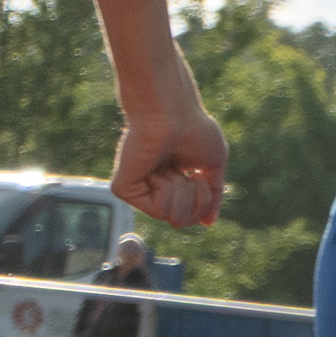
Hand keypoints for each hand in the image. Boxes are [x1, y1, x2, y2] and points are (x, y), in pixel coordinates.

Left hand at [111, 98, 228, 231]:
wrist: (173, 113)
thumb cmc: (194, 130)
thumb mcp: (213, 166)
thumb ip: (213, 195)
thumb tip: (208, 223)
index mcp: (172, 184)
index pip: (192, 216)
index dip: (205, 201)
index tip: (200, 174)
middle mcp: (152, 190)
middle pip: (183, 222)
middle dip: (196, 199)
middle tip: (189, 173)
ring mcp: (137, 189)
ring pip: (171, 218)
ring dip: (182, 191)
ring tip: (171, 167)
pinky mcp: (123, 190)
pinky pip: (158, 210)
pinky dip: (166, 188)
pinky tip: (156, 168)